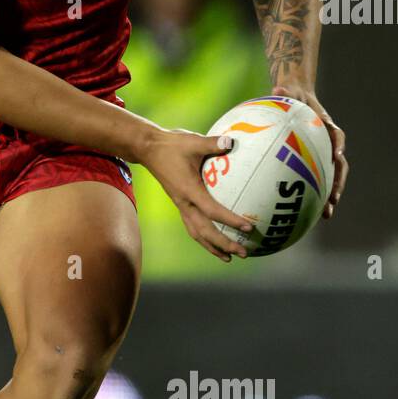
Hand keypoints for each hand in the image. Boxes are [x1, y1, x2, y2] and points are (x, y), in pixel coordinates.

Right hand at [140, 128, 253, 261]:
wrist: (148, 149)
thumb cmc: (171, 145)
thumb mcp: (193, 141)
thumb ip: (213, 143)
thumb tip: (231, 142)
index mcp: (189, 190)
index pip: (212, 211)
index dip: (231, 220)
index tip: (249, 226)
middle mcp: (184, 203)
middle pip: (204, 232)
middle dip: (224, 244)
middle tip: (243, 252)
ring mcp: (181, 205)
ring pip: (197, 233)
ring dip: (213, 247)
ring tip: (229, 257)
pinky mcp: (180, 204)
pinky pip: (193, 226)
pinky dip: (205, 237)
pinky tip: (215, 240)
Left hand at [272, 84, 347, 219]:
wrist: (296, 97)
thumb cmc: (291, 95)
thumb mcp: (288, 92)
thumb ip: (285, 92)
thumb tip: (277, 88)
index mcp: (326, 126)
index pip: (336, 136)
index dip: (338, 147)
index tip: (337, 157)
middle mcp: (329, 143)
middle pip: (339, 166)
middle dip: (338, 184)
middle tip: (334, 200)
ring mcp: (323, 154)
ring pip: (330, 178)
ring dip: (330, 196)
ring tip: (325, 214)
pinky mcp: (314, 162)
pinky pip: (315, 180)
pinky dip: (312, 195)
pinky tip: (302, 212)